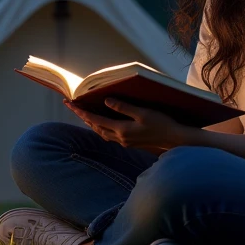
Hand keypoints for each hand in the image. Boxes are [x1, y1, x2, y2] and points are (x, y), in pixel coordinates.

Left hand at [63, 97, 190, 150]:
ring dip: (91, 123)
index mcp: (121, 130)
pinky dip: (101, 127)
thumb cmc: (161, 123)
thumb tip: (106, 101)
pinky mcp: (129, 142)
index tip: (70, 103)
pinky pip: (109, 135)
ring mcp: (124, 141)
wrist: (174, 139)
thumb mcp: (143, 112)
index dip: (81, 111)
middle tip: (71, 105)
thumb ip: (123, 107)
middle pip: (95, 126)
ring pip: (101, 132)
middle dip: (82, 116)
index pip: (95, 120)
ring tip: (82, 113)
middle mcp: (120, 138)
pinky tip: (102, 123)